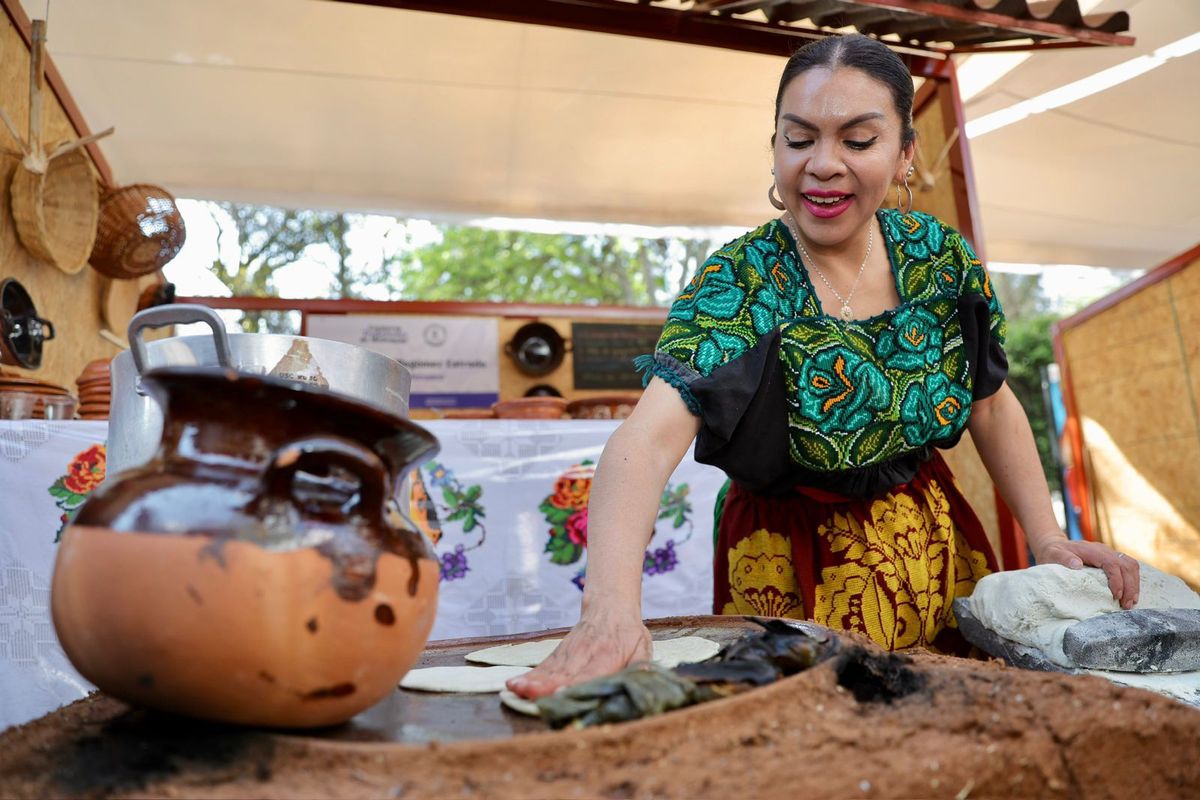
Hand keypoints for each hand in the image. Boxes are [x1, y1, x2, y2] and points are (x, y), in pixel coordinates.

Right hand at [506, 608, 650, 698]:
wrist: (609, 606)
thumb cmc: (628, 632)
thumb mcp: (642, 645)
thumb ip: (641, 664)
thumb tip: (645, 679)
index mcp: (609, 653)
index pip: (591, 671)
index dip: (576, 683)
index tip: (562, 691)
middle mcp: (585, 653)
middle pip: (565, 672)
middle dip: (546, 685)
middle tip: (529, 694)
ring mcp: (569, 653)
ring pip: (550, 669)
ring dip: (532, 681)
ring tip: (516, 689)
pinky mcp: (559, 654)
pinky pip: (543, 667)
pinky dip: (529, 676)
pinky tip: (514, 684)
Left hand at [1035, 537, 1139, 608]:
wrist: (1054, 546)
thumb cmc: (1053, 553)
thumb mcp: (1053, 554)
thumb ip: (1063, 558)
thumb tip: (1077, 565)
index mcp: (1092, 550)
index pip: (1112, 563)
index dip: (1117, 580)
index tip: (1115, 596)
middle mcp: (1104, 550)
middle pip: (1126, 565)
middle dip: (1130, 586)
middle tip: (1126, 605)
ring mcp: (1109, 554)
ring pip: (1131, 566)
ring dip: (1134, 585)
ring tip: (1130, 603)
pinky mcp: (1111, 559)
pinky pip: (1128, 568)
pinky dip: (1132, 582)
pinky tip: (1129, 595)